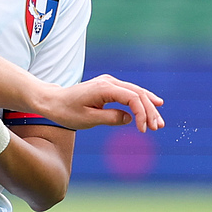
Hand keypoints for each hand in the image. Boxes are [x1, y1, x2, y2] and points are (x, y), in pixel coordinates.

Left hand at [34, 75, 165, 131]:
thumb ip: (110, 118)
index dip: (141, 114)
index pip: (132, 98)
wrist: (53, 101)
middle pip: (138, 94)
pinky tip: (155, 105)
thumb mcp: (87, 120)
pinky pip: (130, 93)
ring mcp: (110, 82)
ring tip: (158, 122)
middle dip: (150, 111)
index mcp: (104, 88)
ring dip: (149, 107)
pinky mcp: (109, 87)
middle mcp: (109, 82)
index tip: (142, 129)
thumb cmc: (66, 112)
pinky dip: (142, 101)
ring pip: (136, 92)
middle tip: (158, 127)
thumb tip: (130, 119)